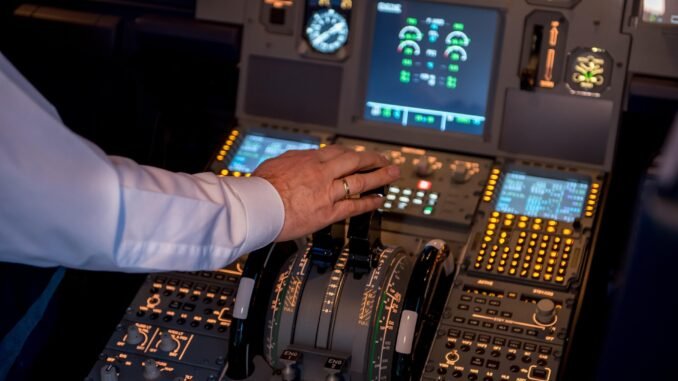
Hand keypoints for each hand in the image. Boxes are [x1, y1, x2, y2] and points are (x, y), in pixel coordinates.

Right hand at [253, 145, 400, 240]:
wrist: (257, 205)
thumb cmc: (261, 187)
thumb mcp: (277, 163)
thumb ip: (294, 160)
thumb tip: (301, 158)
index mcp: (310, 160)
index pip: (338, 152)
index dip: (353, 153)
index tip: (360, 155)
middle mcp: (322, 173)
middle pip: (355, 161)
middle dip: (373, 160)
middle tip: (385, 160)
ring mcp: (327, 192)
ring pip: (360, 181)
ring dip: (379, 177)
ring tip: (392, 175)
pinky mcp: (328, 212)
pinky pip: (354, 206)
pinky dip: (369, 202)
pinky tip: (379, 200)